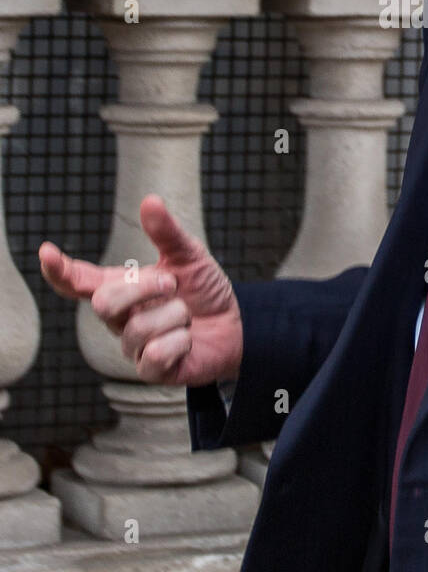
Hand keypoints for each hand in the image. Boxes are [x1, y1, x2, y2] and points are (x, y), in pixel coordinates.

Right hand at [38, 194, 242, 387]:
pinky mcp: (151, 370)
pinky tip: (188, 339)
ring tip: (187, 315)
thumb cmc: (204, 291)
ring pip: (138, 329)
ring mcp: (133, 346)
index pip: (80, 281)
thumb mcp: (189, 256)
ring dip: (175, 315)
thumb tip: (150, 201)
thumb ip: (167, 233)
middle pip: (103, 303)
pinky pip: (156, 354)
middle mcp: (120, 318)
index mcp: (122, 287)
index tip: (46, 252)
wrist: (236, 324)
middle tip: (173, 284)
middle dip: (143, 288)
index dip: (60, 270)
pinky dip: (182, 340)